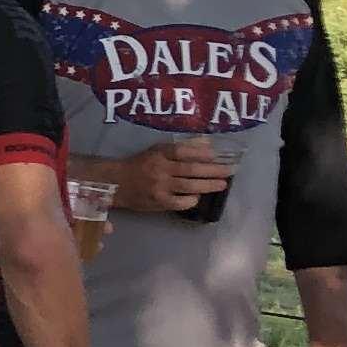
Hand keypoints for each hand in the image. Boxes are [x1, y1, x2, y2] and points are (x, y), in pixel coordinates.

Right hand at [111, 140, 233, 216]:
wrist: (116, 183)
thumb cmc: (140, 164)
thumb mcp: (157, 150)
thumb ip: (182, 147)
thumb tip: (208, 143)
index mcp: (158, 154)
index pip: (182, 151)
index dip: (201, 153)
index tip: (217, 155)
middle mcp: (160, 169)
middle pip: (190, 170)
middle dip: (213, 170)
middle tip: (230, 171)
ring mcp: (159, 187)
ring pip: (189, 186)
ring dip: (208, 185)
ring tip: (223, 184)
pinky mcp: (158, 202)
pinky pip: (180, 202)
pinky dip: (192, 200)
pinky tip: (199, 197)